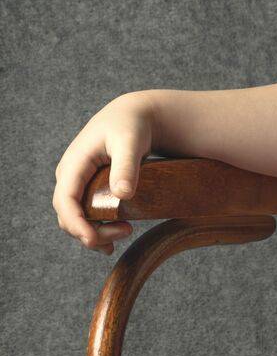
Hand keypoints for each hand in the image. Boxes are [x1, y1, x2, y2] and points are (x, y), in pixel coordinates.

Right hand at [53, 93, 154, 255]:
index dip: (76, 224)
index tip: (93, 239)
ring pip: (75, 218)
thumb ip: (126, 166)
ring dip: (95, 232)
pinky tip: (115, 234)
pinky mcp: (87, 187)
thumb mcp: (130, 142)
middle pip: (68, 215)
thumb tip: (123, 194)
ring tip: (125, 232)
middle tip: (125, 232)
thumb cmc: (131, 125)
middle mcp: (70, 176)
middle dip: (91, 231)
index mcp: (74, 164)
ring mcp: (77, 182)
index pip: (65, 201)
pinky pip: (85, 213)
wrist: (133, 116)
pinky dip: (97, 227)